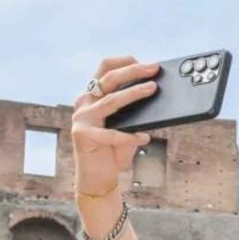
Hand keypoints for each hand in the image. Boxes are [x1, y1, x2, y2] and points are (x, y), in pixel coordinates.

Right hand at [71, 56, 158, 196]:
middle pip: (108, 78)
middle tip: (154, 68)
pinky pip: (111, 134)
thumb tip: (157, 96)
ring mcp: (81, 118)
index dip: (125, 62)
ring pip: (111, 100)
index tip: (147, 64)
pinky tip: (143, 138)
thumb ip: (136, 114)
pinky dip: (129, 136)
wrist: (97, 177)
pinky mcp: (82, 135)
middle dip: (133, 71)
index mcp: (93, 96)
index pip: (105, 68)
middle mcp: (84, 102)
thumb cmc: (114, 150)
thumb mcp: (128, 128)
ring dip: (134, 93)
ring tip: (152, 89)